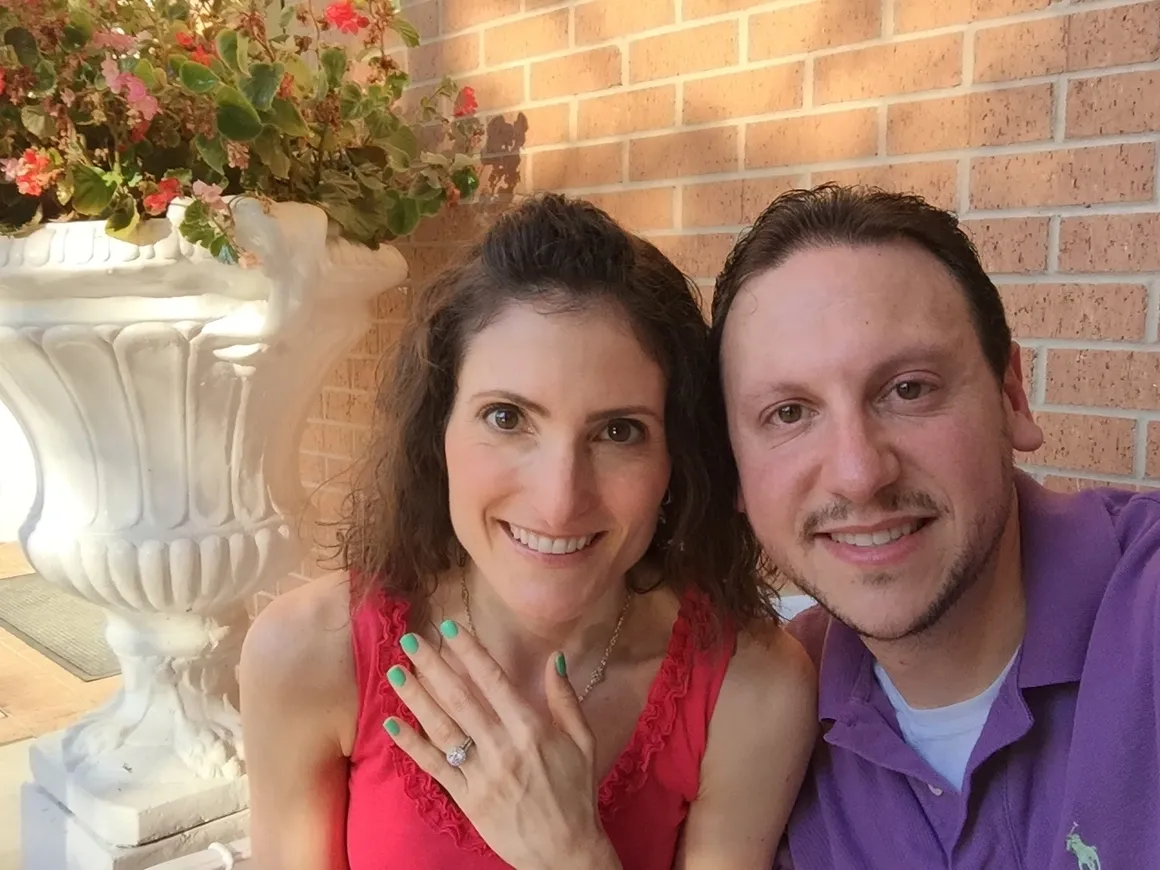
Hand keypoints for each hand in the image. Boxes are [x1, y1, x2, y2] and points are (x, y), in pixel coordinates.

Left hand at [383, 619, 620, 869]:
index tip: (448, 628)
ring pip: (442, 729)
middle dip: (433, 667)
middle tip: (409, 641)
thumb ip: (566, 699)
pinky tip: (393, 724)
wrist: (565, 852)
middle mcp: (503, 748)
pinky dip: (412, 746)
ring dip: (416, 698)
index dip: (470, 653)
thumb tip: (555, 658)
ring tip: (395, 672)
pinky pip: (435, 767)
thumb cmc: (577, 793)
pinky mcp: (467, 799)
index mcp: (532, 729)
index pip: (494, 682)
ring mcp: (482, 775)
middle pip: (461, 699)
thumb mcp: (583, 741)